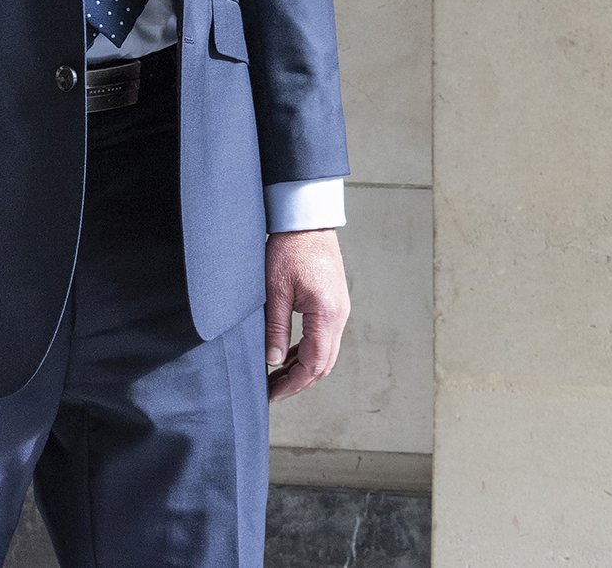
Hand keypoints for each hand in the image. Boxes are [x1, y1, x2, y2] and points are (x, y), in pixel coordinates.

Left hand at [263, 228, 349, 401]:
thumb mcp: (275, 289)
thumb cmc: (289, 247)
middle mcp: (339, 315)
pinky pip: (324, 337)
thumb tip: (273, 360)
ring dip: (303, 367)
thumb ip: (276, 327)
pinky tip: (288, 352)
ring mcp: (339, 309)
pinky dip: (307, 350)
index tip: (272, 393)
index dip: (293, 384)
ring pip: (325, 352)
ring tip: (277, 376)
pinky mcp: (334, 302)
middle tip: (273, 391)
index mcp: (326, 314)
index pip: (314, 365)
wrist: (306, 218)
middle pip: (324, 364)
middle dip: (298, 381)